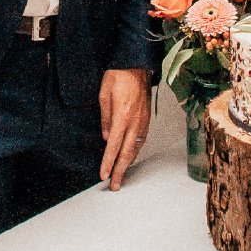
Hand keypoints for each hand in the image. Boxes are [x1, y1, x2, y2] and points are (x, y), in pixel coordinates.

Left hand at [98, 67, 151, 190]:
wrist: (136, 64)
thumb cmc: (117, 76)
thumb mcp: (103, 94)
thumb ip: (105, 118)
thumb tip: (106, 138)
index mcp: (123, 116)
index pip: (114, 146)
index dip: (108, 162)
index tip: (103, 175)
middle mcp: (135, 121)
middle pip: (127, 153)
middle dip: (119, 171)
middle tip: (114, 185)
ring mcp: (143, 121)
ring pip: (136, 149)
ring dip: (128, 164)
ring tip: (121, 175)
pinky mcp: (146, 118)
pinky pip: (141, 140)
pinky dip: (135, 152)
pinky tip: (130, 157)